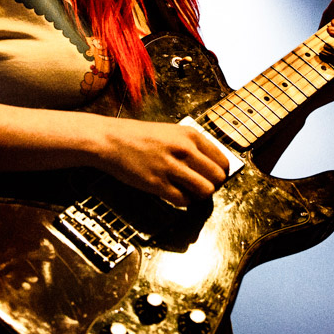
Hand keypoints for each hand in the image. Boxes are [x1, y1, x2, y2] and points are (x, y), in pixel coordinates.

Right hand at [98, 119, 230, 206]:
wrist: (111, 140)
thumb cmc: (140, 136)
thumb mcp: (172, 132)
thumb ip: (193, 146)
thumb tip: (212, 165)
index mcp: (190, 135)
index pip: (222, 160)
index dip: (221, 172)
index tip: (215, 176)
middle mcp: (184, 150)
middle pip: (217, 177)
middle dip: (213, 185)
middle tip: (203, 186)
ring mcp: (171, 167)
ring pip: (205, 190)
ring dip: (201, 195)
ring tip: (191, 192)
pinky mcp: (157, 184)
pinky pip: (184, 200)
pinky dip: (184, 201)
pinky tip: (177, 195)